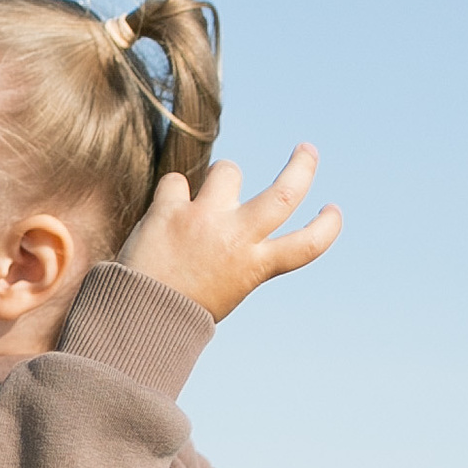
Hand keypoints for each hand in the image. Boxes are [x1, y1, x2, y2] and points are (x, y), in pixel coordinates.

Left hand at [117, 144, 341, 327]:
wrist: (136, 316)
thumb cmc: (180, 309)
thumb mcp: (226, 288)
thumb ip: (240, 253)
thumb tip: (242, 212)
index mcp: (254, 266)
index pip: (306, 245)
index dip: (326, 227)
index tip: (332, 211)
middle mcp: (235, 238)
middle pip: (284, 193)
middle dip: (303, 166)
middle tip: (307, 150)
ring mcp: (203, 220)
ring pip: (228, 170)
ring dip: (222, 178)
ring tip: (206, 199)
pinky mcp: (169, 210)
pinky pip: (176, 181)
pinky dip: (174, 192)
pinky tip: (165, 212)